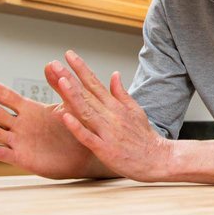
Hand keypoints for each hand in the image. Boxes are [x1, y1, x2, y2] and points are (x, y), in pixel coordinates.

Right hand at [0, 63, 106, 178]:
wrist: (86, 154)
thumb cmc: (78, 128)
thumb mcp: (70, 104)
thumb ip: (60, 85)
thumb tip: (51, 62)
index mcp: (31, 110)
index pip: (5, 95)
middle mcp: (21, 125)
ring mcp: (19, 142)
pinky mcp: (22, 158)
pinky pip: (0, 153)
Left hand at [52, 50, 173, 182]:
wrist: (158, 159)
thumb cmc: (145, 138)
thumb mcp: (136, 110)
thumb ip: (121, 93)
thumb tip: (114, 74)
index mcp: (116, 106)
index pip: (95, 83)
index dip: (81, 68)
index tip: (69, 55)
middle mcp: (111, 116)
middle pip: (87, 94)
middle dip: (70, 78)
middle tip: (55, 64)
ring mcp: (107, 132)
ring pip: (86, 111)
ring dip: (73, 96)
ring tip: (60, 81)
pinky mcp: (105, 149)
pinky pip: (88, 137)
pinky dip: (76, 127)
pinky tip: (65, 117)